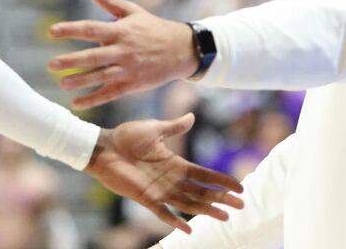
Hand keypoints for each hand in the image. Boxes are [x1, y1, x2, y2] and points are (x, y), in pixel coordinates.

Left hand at [48, 0, 198, 108]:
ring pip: (101, 77)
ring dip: (80, 81)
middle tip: (51, 64)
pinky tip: (76, 103)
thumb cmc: (153, 28)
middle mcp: (123, 50)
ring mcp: (128, 69)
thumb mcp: (132, 11)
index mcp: (121, 31)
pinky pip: (110, 93)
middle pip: (94, 56)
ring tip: (62, 83)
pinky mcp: (133, 84)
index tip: (52, 31)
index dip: (71, 30)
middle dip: (72, 61)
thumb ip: (107, 0)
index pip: (92, 29)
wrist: (181, 50)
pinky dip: (93, 99)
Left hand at [85, 113, 242, 232]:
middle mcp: (172, 179)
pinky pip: (163, 213)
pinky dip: (176, 220)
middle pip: (202, 191)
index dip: (221, 180)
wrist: (104, 147)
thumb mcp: (155, 128)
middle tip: (241, 206)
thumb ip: (174, 126)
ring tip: (224, 216)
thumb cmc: (127, 136)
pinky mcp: (145, 198)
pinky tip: (189, 229)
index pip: (204, 174)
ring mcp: (160, 190)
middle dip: (222, 198)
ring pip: (189, 203)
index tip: (239, 186)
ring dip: (207, 210)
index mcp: (176, 163)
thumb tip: (192, 116)